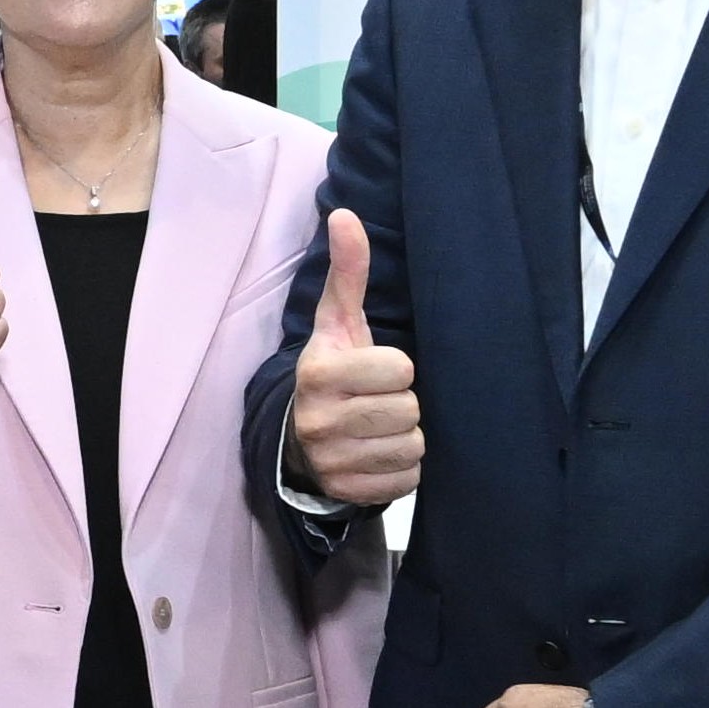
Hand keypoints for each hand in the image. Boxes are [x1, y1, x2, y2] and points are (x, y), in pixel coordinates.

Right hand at [285, 206, 422, 510]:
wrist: (298, 437)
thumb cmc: (333, 371)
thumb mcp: (338, 323)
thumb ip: (348, 272)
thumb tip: (346, 215)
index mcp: (319, 371)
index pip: (400, 369)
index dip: (397, 369)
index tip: (377, 371)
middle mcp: (318, 419)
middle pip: (409, 410)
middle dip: (403, 404)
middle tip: (379, 401)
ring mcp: (330, 460)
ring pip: (411, 447)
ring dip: (404, 438)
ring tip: (379, 428)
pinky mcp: (345, 492)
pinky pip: (405, 481)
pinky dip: (400, 469)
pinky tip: (378, 454)